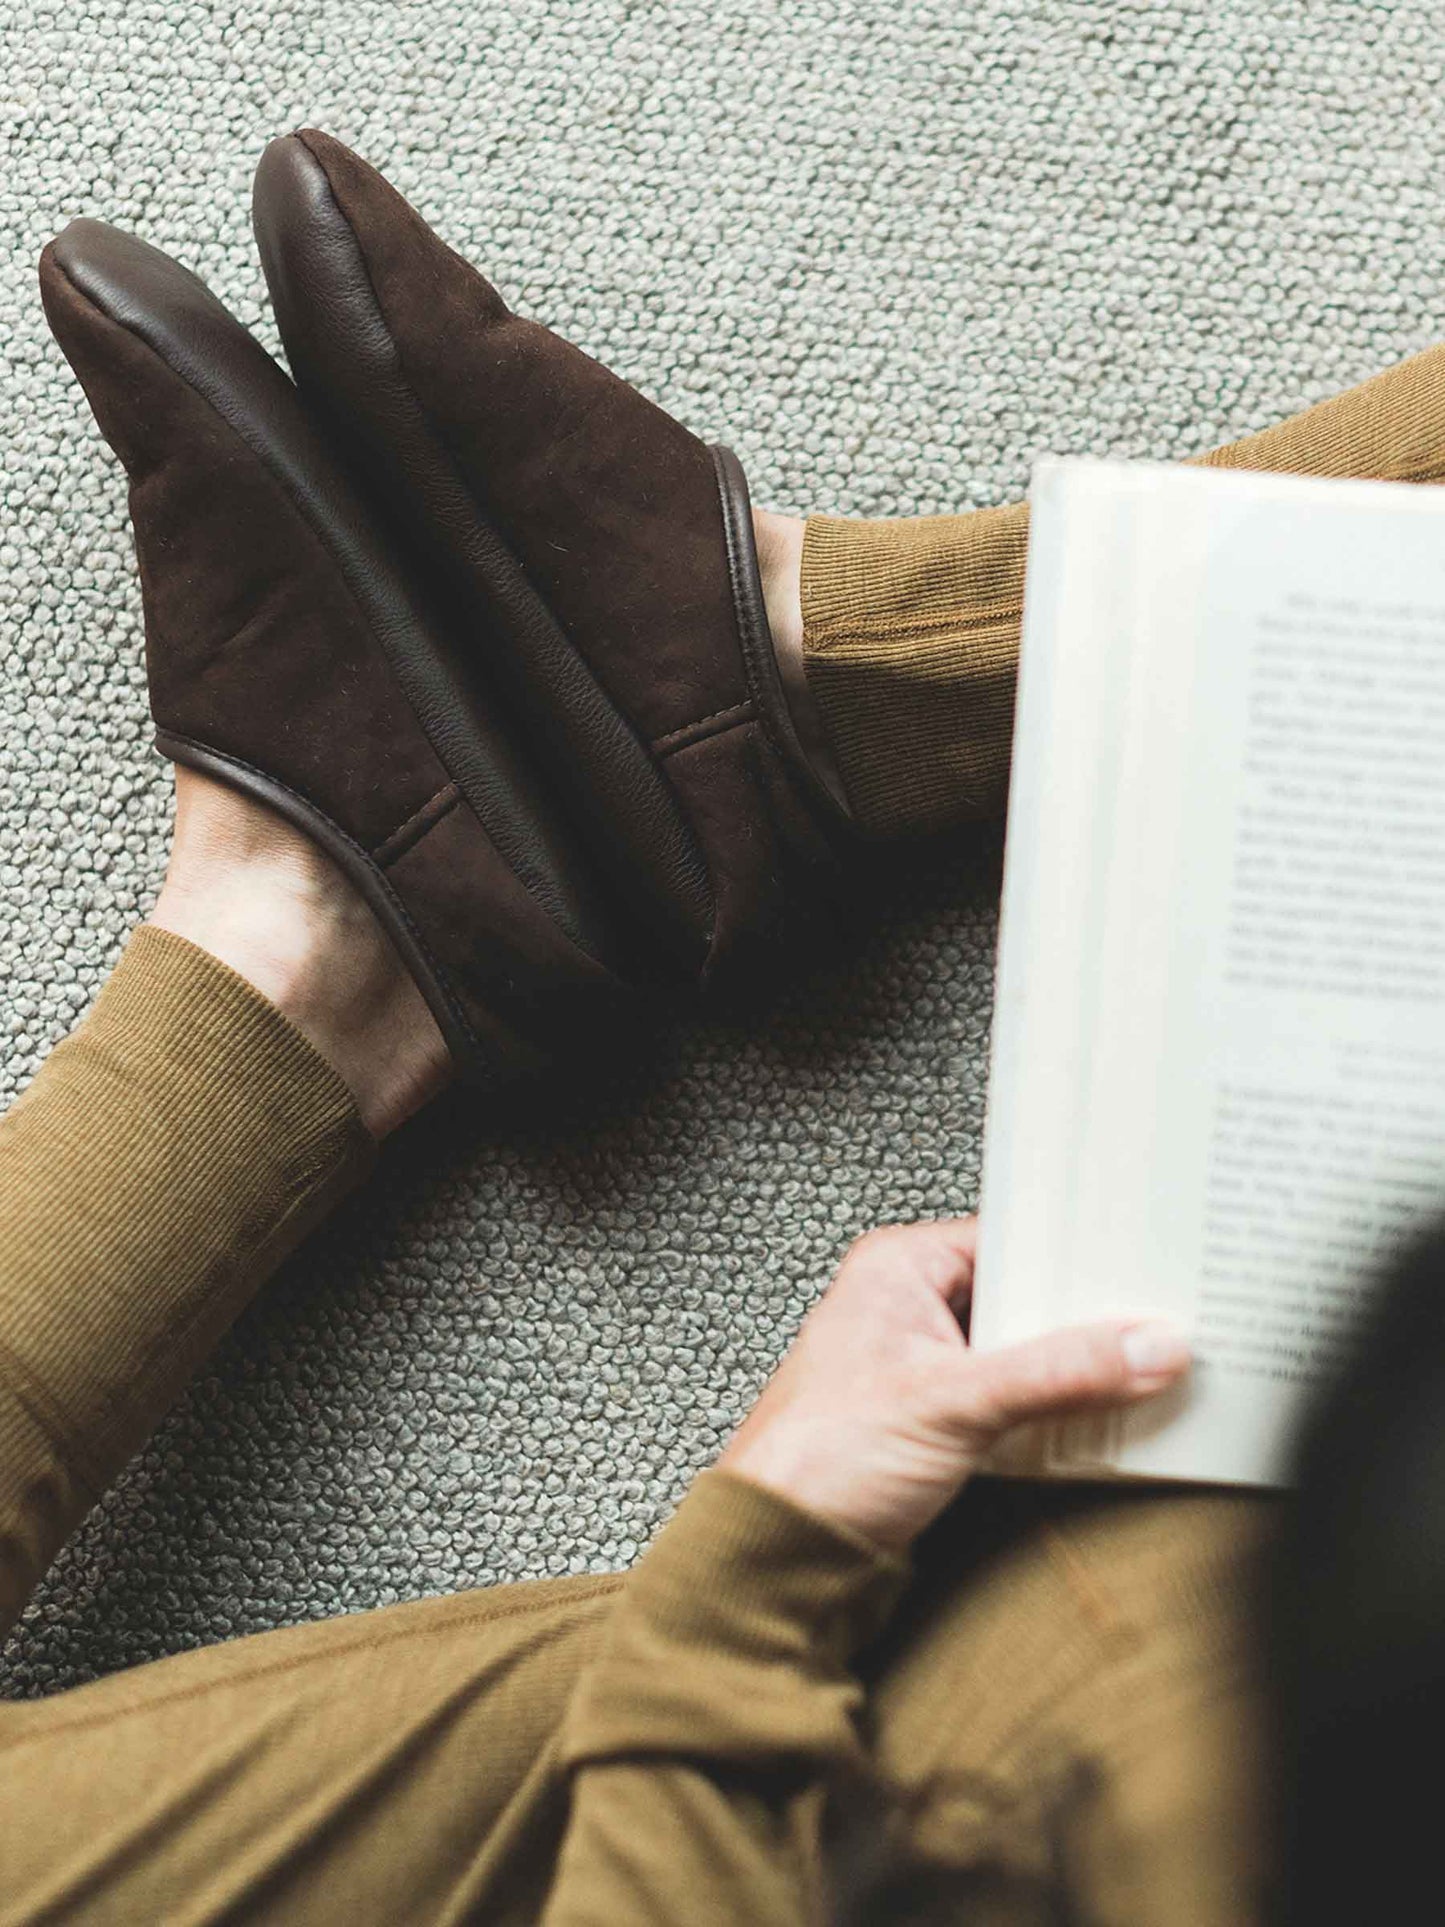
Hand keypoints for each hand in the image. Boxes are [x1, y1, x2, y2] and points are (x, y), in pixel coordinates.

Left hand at [719, 1218, 1189, 1552]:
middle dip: (1082, 1326)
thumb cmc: (817, 1461)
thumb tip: (1146, 1346)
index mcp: (898, 1268)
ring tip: (1136, 1378)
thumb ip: (1059, 1374)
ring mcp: (926, 1368)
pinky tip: (1093, 1426)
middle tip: (1154, 1335)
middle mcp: (910, 1308)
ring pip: (1025, 1357)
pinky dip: (1052, 1417)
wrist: (775, 1560)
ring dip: (1070, 1377)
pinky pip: (1015, 1404)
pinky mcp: (939, 1424)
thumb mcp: (955, 1403)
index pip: (1013, 1239)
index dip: (1078, 1259)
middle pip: (1026, 1301)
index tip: (1145, 1276)